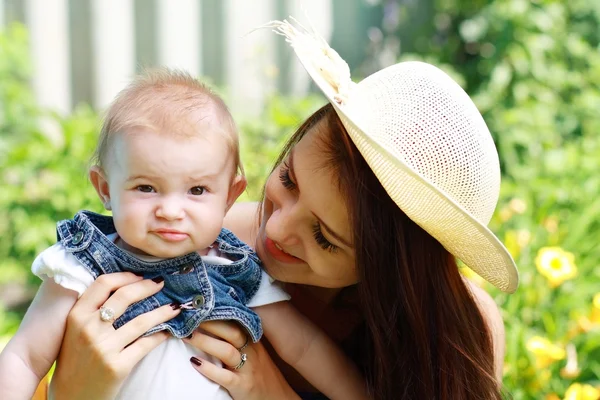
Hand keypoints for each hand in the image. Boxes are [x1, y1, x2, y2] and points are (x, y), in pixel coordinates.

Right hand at [50, 272, 180, 399]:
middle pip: (125, 296)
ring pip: (141, 321)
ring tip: (175, 306)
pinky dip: (161, 335)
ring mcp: (104, 348)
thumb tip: (126, 285)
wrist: (72, 397)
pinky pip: (146, 344)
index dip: (126, 276)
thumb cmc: (76, 360)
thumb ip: (91, 309)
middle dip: (148, 287)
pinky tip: (169, 331)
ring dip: (163, 311)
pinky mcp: (118, 366)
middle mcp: (88, 329)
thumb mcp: (74, 331)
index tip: (140, 276)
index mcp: (76, 316)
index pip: (103, 283)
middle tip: (161, 283)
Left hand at [186, 321, 299, 399]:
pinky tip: (194, 363)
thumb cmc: (260, 371)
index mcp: (252, 340)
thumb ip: (238, 337)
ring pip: (227, 351)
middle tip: (188, 317)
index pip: (235, 320)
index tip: (199, 305)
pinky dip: (209, 369)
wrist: (277, 397)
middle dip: (209, 322)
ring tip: (187, 335)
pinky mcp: (243, 386)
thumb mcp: (254, 350)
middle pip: (231, 331)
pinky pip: (225, 377)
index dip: (218, 311)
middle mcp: (251, 351)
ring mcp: (248, 368)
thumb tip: (215, 319)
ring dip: (205, 342)